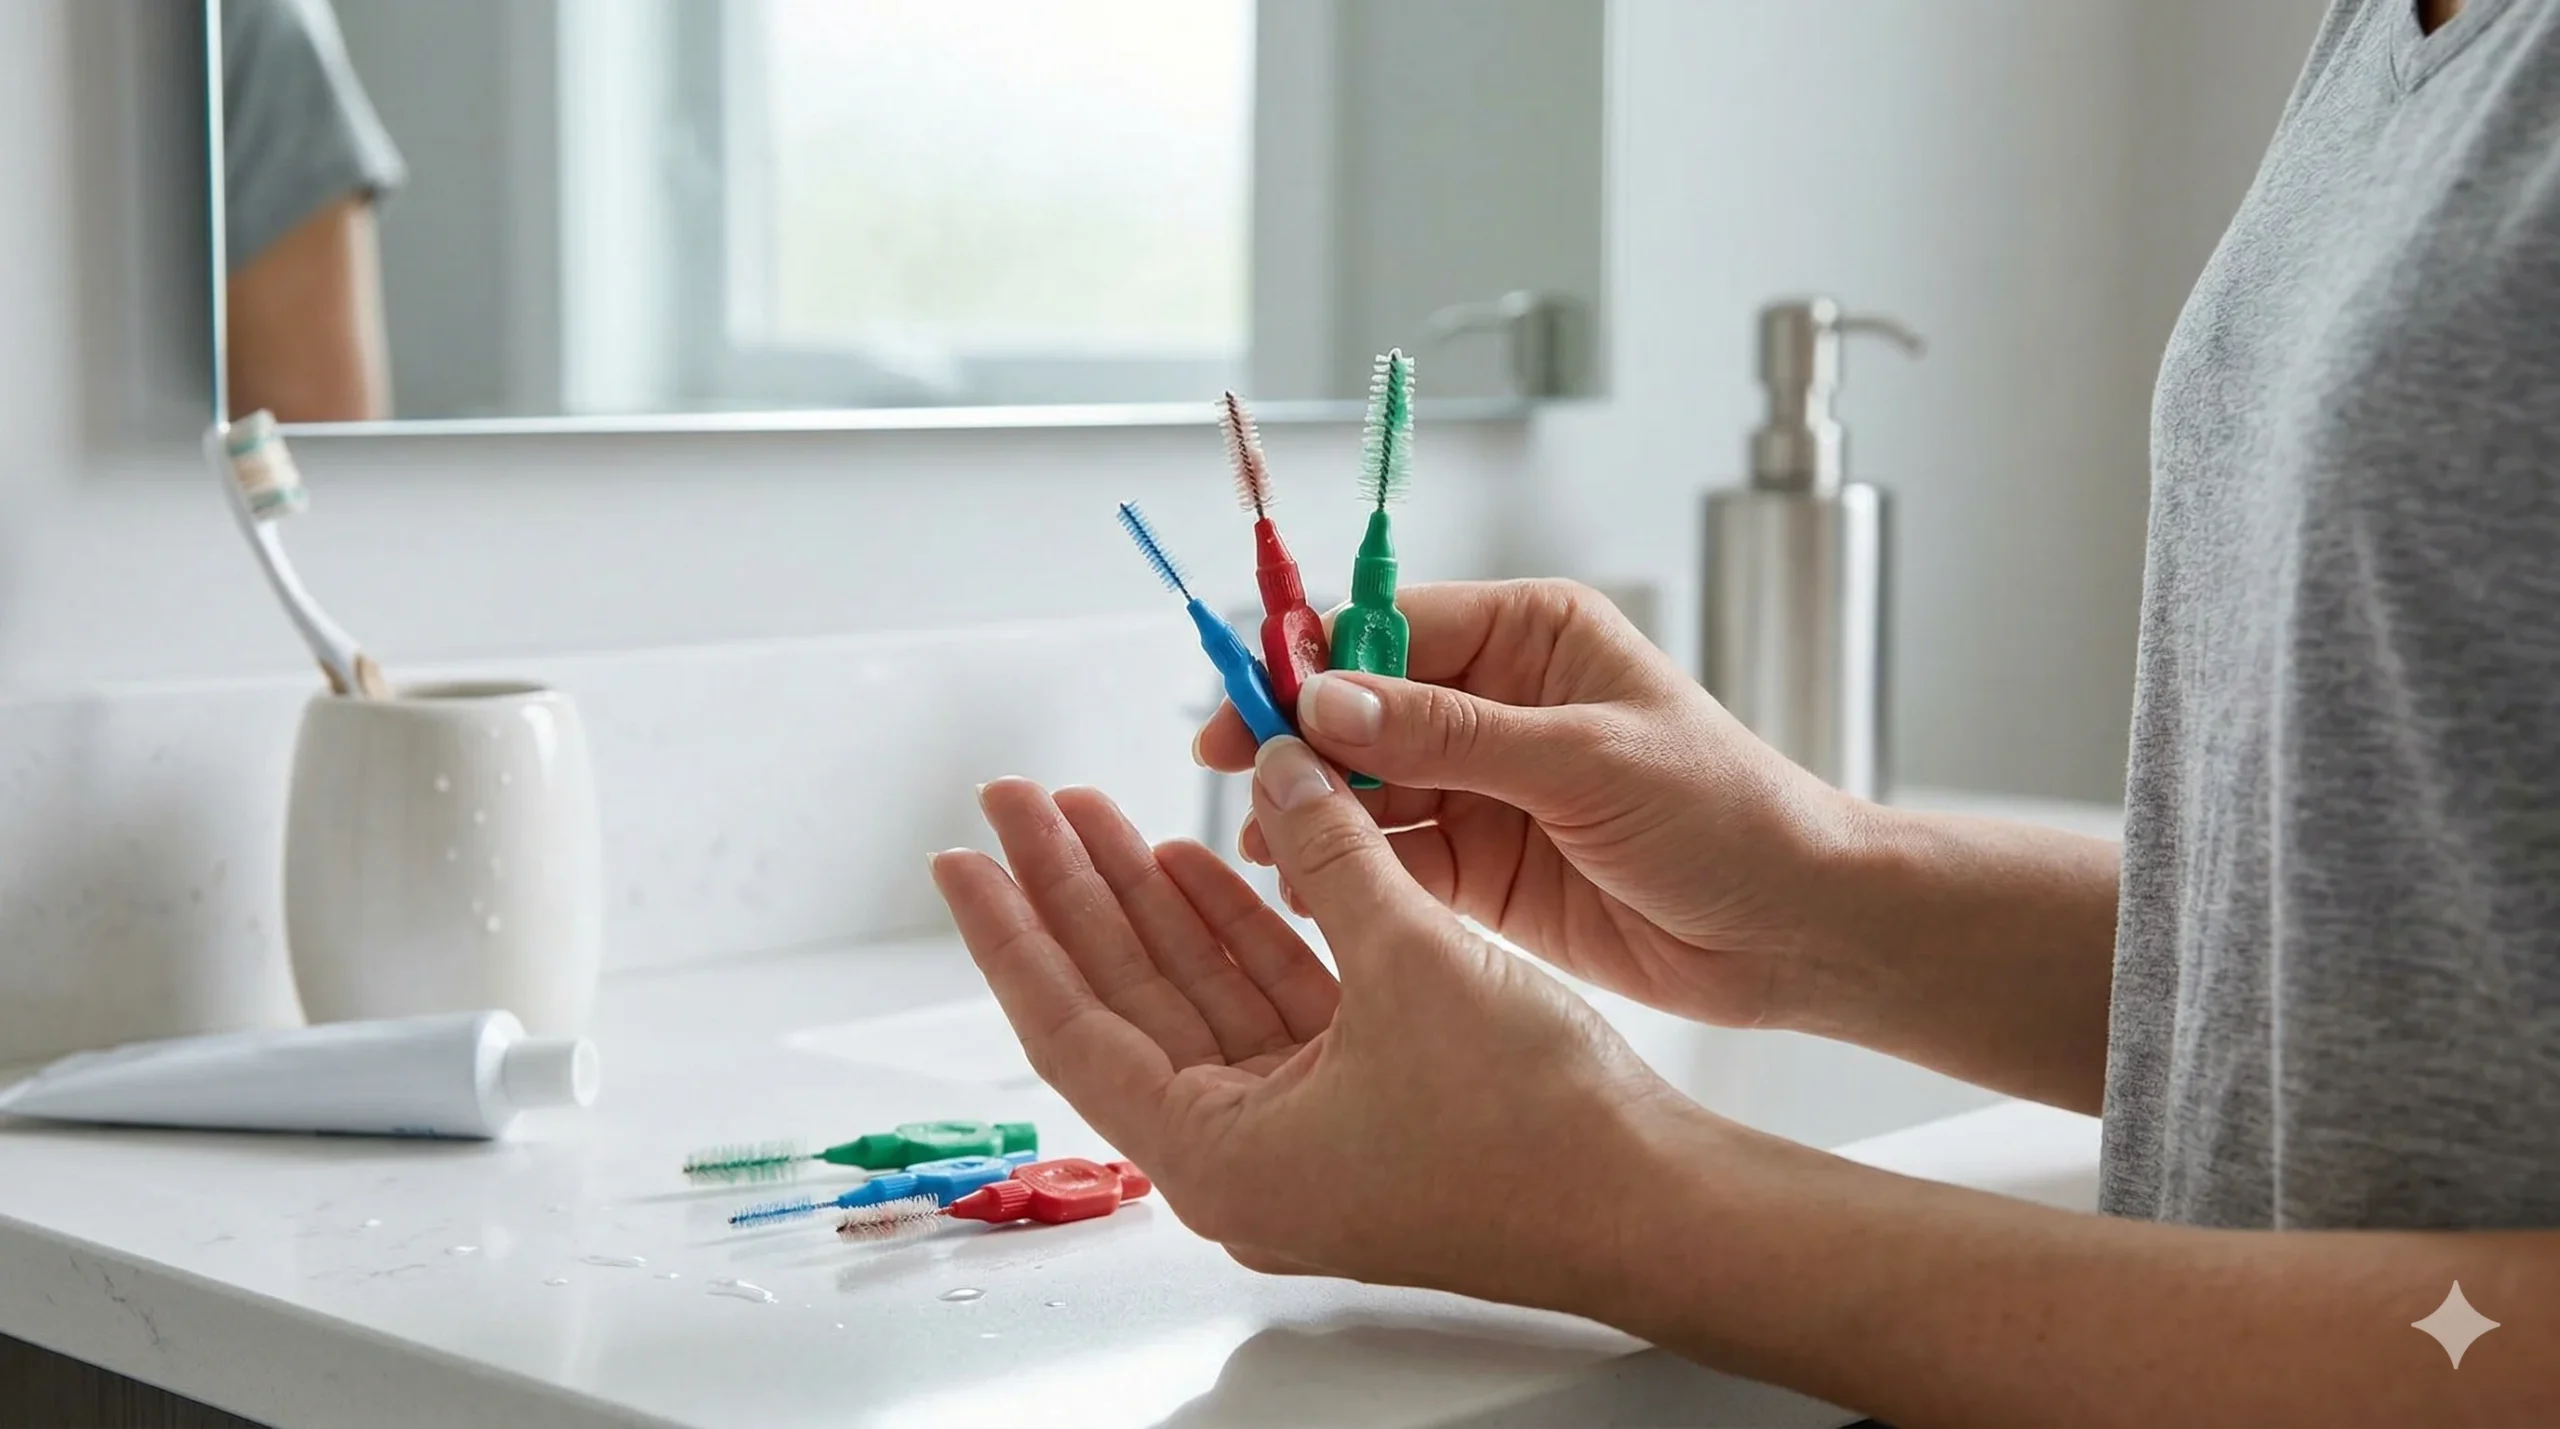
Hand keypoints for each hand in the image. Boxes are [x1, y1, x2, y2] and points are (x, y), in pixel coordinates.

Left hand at [930, 741, 1695, 1299]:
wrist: (1659, 1202)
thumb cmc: (1538, 1131)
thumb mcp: (1414, 962)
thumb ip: (1334, 853)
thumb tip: (1283, 768)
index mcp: (1221, 1156)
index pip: (1073, 1026)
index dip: (1013, 931)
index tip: (960, 857)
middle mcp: (1243, 1154)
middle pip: (1127, 1002)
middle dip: (1073, 893)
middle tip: (1019, 802)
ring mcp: (1301, 1132)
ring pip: (1198, 997)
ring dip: (1151, 903)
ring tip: (1089, 813)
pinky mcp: (1360, 1104)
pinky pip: (1271, 1004)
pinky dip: (1239, 932)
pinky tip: (1202, 863)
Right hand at [1199, 579, 1857, 1027]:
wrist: (1797, 930)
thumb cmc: (1730, 816)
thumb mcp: (1586, 760)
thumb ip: (1452, 735)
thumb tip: (1329, 702)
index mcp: (1530, 636)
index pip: (1389, 627)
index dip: (1310, 660)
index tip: (1250, 700)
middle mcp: (1497, 702)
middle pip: (1359, 708)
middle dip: (1297, 742)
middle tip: (1236, 779)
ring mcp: (1485, 787)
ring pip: (1364, 787)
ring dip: (1314, 811)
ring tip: (1271, 845)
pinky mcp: (1481, 867)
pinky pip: (1391, 857)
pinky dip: (1346, 869)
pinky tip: (1312, 885)